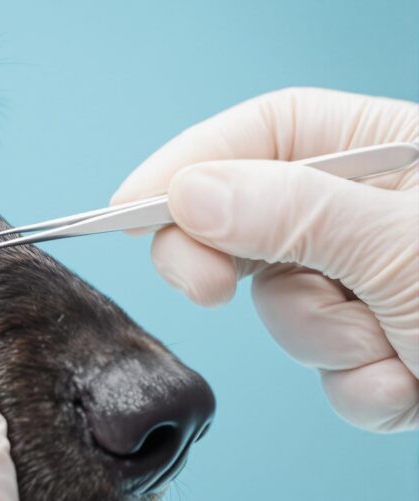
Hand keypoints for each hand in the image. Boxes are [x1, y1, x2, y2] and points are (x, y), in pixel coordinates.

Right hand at [111, 87, 418, 432]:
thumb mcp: (407, 243)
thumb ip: (295, 211)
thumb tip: (189, 194)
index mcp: (394, 149)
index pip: (265, 132)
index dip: (190, 162)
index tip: (130, 209)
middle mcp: (380, 210)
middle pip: (257, 221)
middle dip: (241, 267)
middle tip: (208, 290)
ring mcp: (381, 281)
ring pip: (288, 307)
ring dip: (329, 340)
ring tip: (398, 344)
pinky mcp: (391, 346)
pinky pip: (332, 367)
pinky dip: (365, 386)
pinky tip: (417, 379)